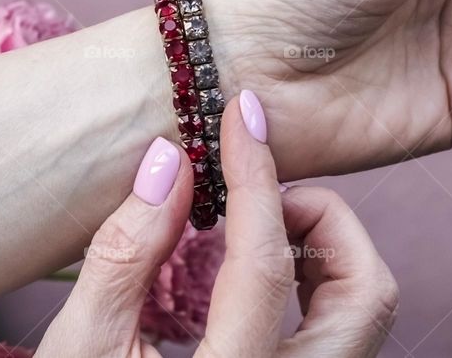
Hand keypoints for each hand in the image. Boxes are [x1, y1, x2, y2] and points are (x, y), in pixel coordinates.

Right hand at [37, 92, 396, 356]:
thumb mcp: (84, 350)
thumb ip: (125, 255)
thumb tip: (168, 162)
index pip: (267, 264)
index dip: (255, 176)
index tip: (242, 116)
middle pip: (366, 290)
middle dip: (320, 217)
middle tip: (254, 200)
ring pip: (367, 308)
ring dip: (325, 246)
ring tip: (253, 231)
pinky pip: (345, 326)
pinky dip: (316, 278)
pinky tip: (258, 270)